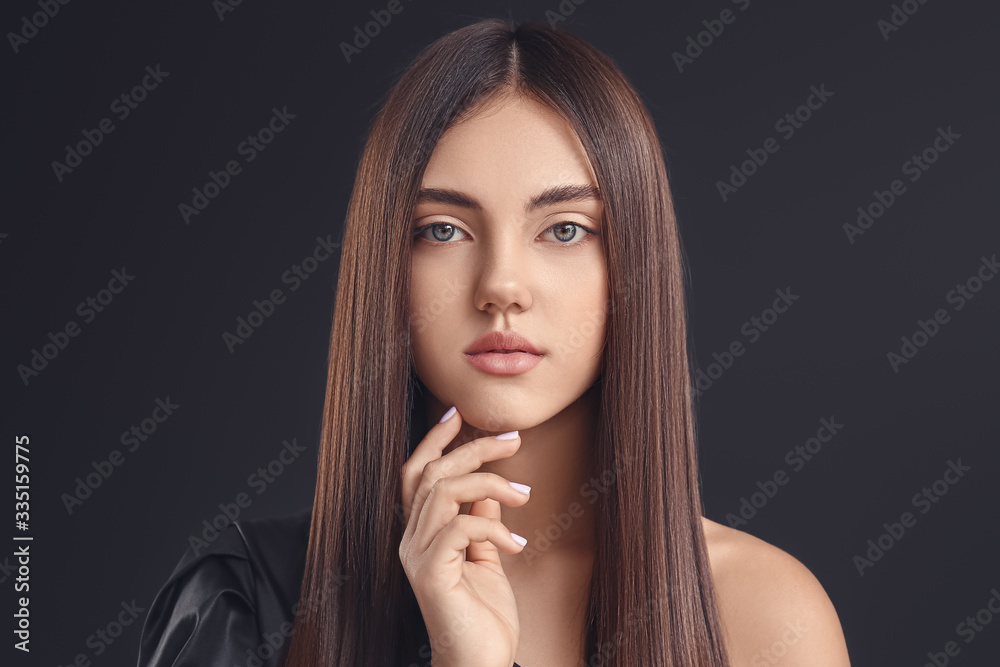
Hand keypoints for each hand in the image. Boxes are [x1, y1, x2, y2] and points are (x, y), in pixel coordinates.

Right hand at [399, 406, 530, 666]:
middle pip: (431, 473)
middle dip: (471, 448)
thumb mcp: (486, 558)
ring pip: (443, 491)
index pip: (417, 474)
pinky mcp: (431, 573)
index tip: (458, 414)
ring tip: (523, 495)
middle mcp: (411, 541)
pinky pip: (460, 528)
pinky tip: (517, 546)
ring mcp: (417, 556)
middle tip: (511, 440)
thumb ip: (481, 521)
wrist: (481, 664)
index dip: (434, 441)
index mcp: (421, 535)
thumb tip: (489, 488)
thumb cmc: (484, 617)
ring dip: (489, 484)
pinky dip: (494, 529)